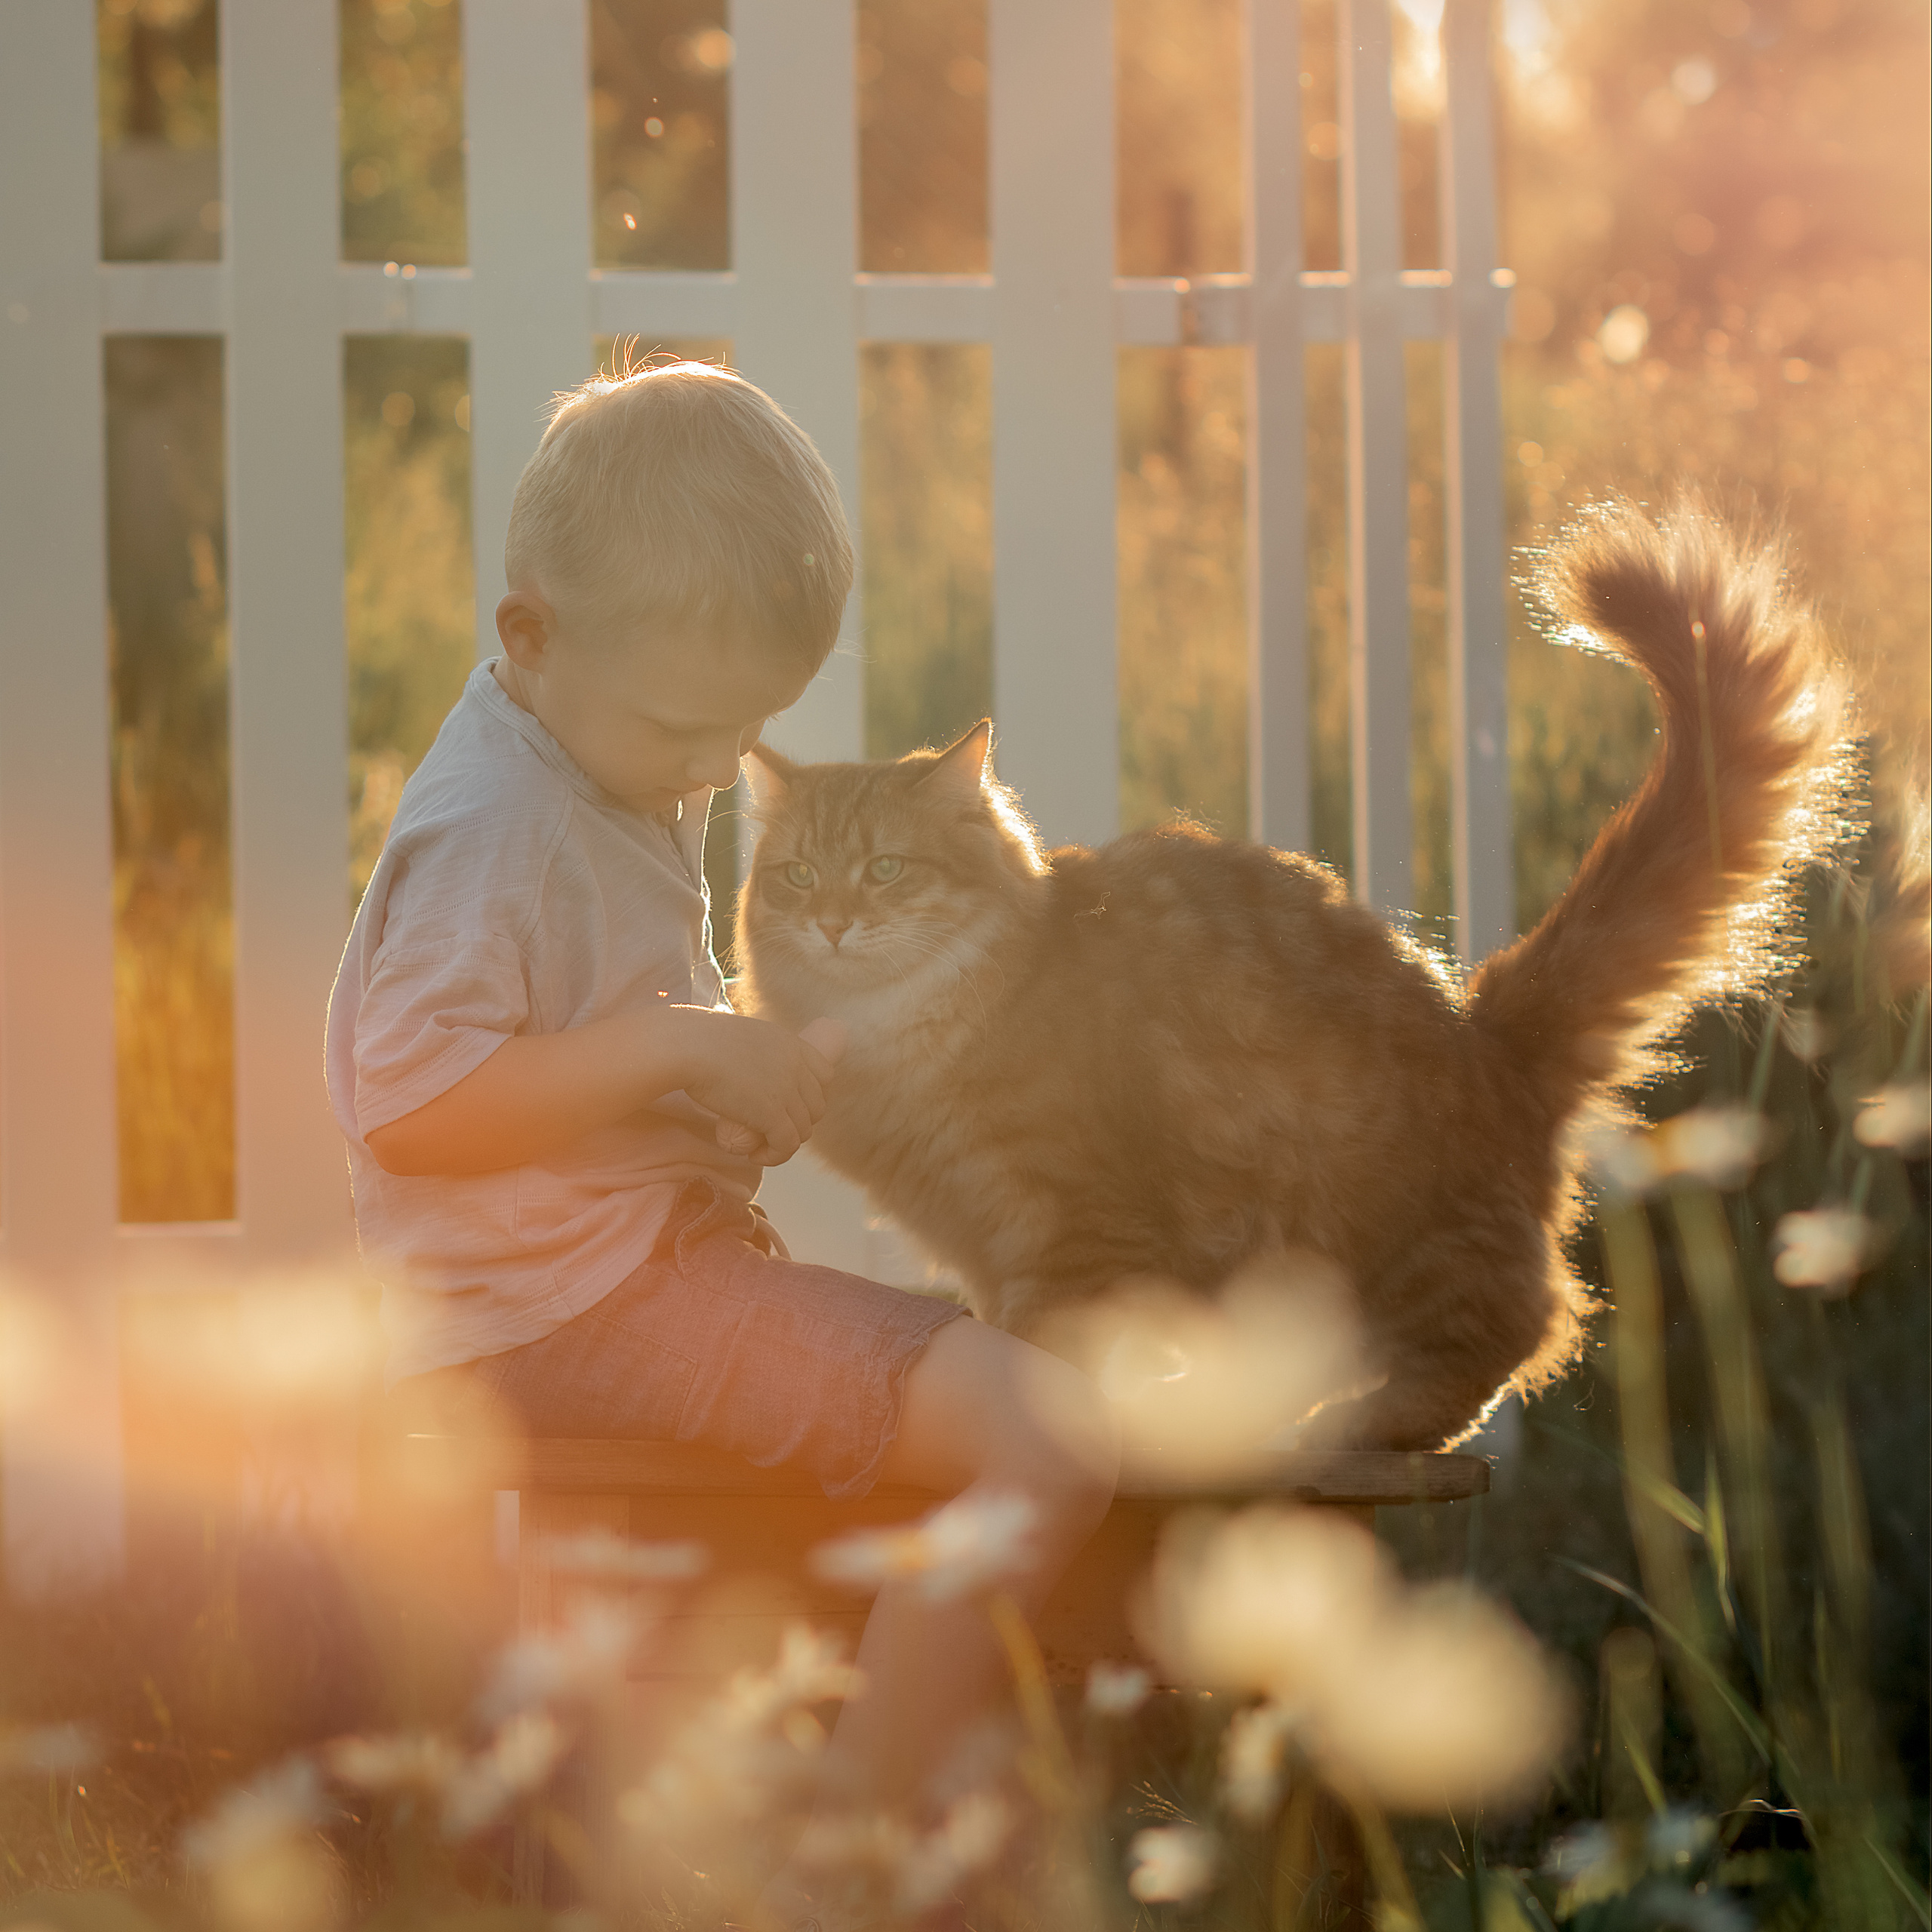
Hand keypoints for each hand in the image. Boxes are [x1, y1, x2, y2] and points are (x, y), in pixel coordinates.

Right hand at [712, 1016, 847, 1163]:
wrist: (687, 1048)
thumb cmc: (698, 1041)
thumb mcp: (740, 1039)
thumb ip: (753, 1054)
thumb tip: (744, 1072)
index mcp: (791, 1044)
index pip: (825, 1074)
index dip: (811, 1094)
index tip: (790, 1105)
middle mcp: (796, 1066)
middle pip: (817, 1106)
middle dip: (798, 1122)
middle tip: (770, 1129)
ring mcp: (787, 1090)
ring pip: (804, 1129)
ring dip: (784, 1143)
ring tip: (760, 1145)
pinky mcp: (773, 1114)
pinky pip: (787, 1145)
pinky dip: (774, 1156)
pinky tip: (754, 1155)